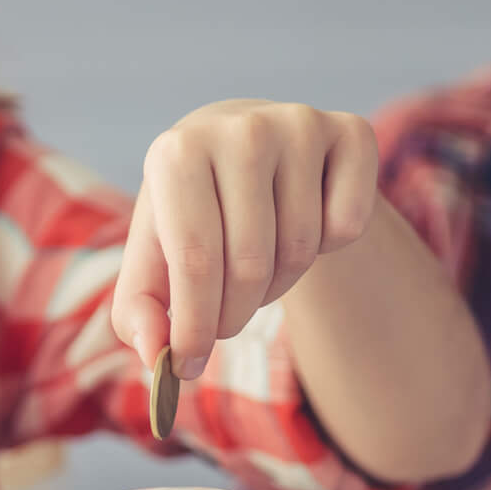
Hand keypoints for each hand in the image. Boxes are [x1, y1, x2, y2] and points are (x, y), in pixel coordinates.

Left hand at [113, 100, 379, 379]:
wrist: (249, 150)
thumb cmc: (194, 215)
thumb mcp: (154, 258)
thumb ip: (138, 313)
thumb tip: (155, 355)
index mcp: (176, 153)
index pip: (194, 261)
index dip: (195, 327)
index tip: (189, 366)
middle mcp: (239, 129)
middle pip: (249, 263)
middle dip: (235, 314)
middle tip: (225, 320)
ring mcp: (300, 123)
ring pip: (301, 249)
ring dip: (279, 283)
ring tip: (260, 264)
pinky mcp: (352, 131)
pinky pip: (348, 225)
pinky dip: (329, 248)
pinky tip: (305, 224)